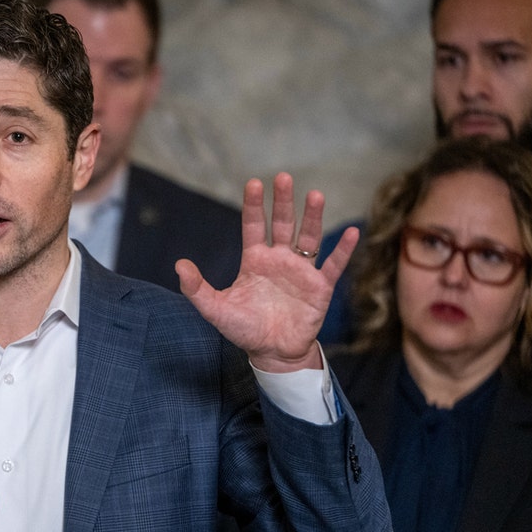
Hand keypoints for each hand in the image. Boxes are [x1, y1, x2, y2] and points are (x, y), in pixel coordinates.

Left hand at [175, 172, 357, 371]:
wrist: (272, 353)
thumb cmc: (244, 329)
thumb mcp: (215, 309)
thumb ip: (197, 288)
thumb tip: (178, 265)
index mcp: (255, 260)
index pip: (254, 226)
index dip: (254, 206)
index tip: (254, 183)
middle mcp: (279, 260)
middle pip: (283, 224)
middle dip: (283, 202)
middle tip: (283, 177)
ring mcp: (301, 271)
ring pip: (309, 238)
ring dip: (312, 217)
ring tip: (315, 195)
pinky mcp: (320, 287)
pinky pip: (334, 265)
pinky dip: (343, 250)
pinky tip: (352, 232)